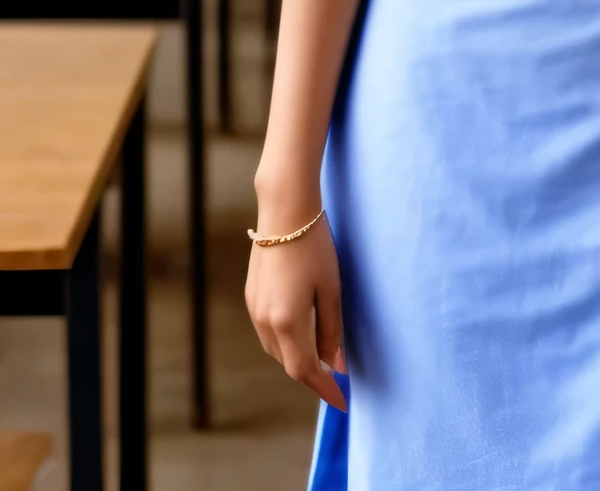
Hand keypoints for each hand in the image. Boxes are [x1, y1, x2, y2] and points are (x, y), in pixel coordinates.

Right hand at [245, 209, 347, 411]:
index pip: (304, 370)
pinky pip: (267, 331)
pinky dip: (285, 340)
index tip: (339, 397)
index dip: (323, 387)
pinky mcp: (251, 295)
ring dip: (296, 357)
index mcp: (287, 322)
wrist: (285, 210)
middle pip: (288, 362)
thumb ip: (332, 330)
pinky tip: (301, 332)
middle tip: (335, 376)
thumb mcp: (331, 289)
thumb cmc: (315, 247)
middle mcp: (265, 320)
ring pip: (275, 348)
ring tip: (320, 356)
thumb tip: (335, 364)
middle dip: (311, 373)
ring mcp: (254, 308)